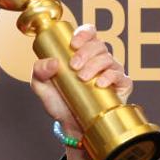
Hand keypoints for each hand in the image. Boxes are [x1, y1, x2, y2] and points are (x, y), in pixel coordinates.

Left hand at [30, 24, 132, 138]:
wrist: (71, 125)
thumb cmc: (59, 102)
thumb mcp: (42, 87)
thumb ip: (39, 72)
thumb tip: (52, 62)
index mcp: (82, 53)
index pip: (88, 34)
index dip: (83, 34)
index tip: (73, 44)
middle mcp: (98, 59)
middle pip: (98, 45)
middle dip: (85, 52)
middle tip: (74, 66)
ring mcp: (111, 71)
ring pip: (108, 58)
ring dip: (95, 65)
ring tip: (82, 77)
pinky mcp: (120, 86)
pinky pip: (120, 76)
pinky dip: (110, 76)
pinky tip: (100, 83)